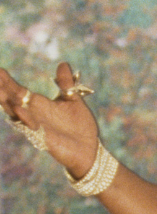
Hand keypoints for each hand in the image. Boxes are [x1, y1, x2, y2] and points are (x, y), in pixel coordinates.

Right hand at [0, 62, 100, 177]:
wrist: (90, 149)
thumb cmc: (80, 126)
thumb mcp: (73, 100)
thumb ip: (66, 84)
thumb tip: (63, 64)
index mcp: (38, 104)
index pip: (18, 90)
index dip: (7, 81)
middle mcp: (33, 114)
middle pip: (12, 99)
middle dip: (2, 88)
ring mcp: (37, 126)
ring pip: (16, 113)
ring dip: (7, 102)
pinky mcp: (44, 138)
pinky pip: (31, 127)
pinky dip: (25, 118)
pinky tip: (19, 109)